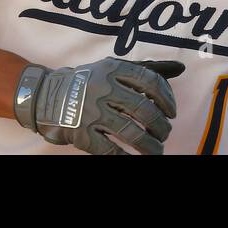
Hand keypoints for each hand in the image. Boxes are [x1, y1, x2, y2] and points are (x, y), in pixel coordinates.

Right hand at [13, 57, 184, 154]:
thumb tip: (180, 69)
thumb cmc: (89, 82)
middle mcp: (104, 89)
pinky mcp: (83, 133)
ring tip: (157, 151)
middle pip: (144, 110)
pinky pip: (110, 150)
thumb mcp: (114, 68)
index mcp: (114, 70)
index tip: (172, 112)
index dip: (167, 99)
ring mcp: (92, 112)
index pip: (151, 83)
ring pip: (131, 133)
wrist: (47, 96)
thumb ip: (147, 69)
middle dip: (161, 126)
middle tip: (164, 133)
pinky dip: (126, 158)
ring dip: (150, 146)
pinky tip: (135, 160)